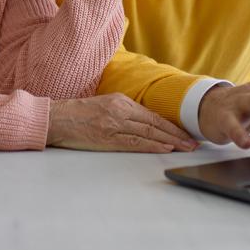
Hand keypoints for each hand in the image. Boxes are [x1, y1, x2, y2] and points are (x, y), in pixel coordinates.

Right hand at [48, 94, 197, 152]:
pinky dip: (151, 145)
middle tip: (194, 142)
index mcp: (121, 101)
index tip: (186, 133)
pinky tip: (164, 148)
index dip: (172, 125)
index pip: (153, 115)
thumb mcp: (104, 105)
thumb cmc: (78, 114)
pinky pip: (134, 142)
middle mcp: (120, 110)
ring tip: (186, 147)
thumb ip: (123, 112)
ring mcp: (114, 123)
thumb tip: (145, 123)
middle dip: (177, 134)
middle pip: (155, 123)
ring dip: (170, 141)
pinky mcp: (107, 137)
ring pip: (148, 132)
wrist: (56, 118)